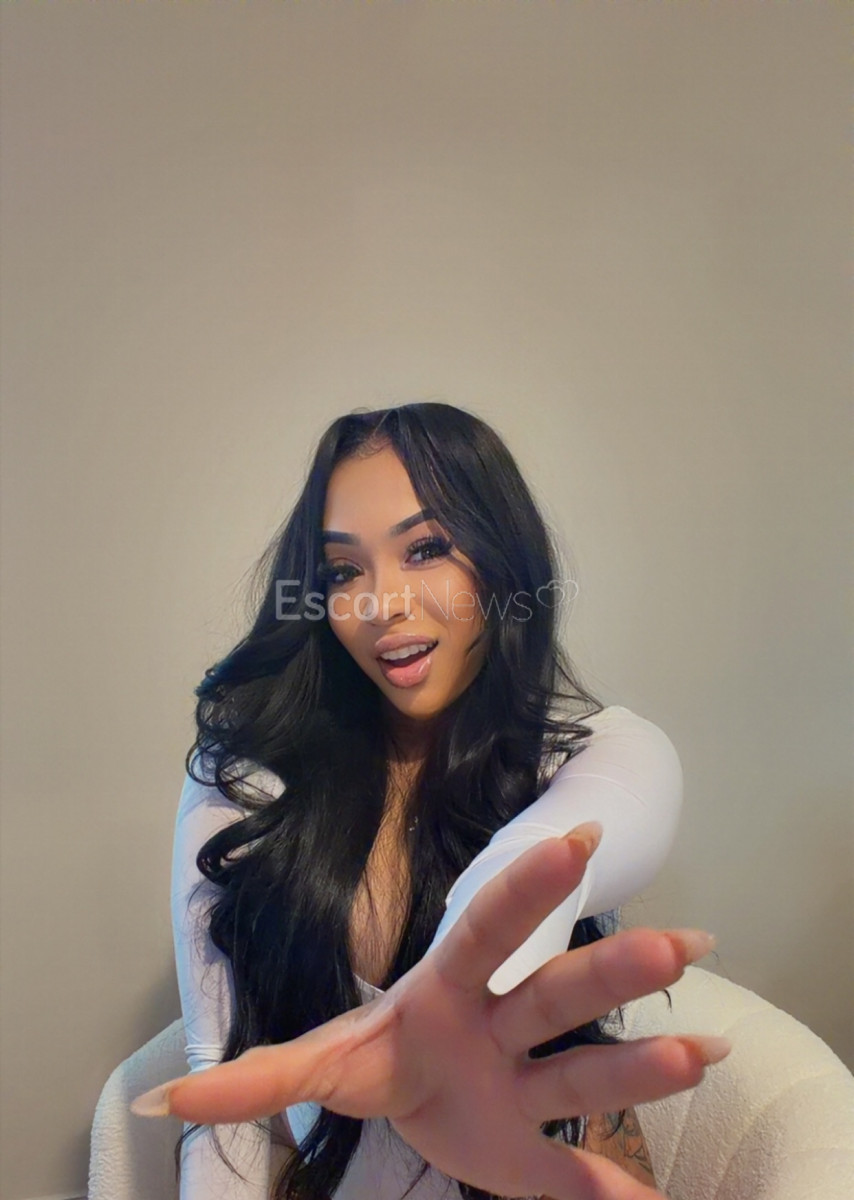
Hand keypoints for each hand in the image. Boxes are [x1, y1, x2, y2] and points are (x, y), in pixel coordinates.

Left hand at [132, 824, 728, 1199]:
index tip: (574, 839)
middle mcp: (500, 1025)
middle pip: (553, 992)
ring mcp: (527, 1085)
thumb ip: (247, 1080)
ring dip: (643, 1064)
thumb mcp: (314, 1067)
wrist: (422, 1103)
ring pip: (585, 1069)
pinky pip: (579, 1172)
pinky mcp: (537, 1153)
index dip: (524, 889)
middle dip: (608, 969)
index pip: (483, 931)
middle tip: (674, 947)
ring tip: (705, 1054)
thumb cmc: (378, 1060)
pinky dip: (614, 1192)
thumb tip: (161, 1098)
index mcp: (445, 992)